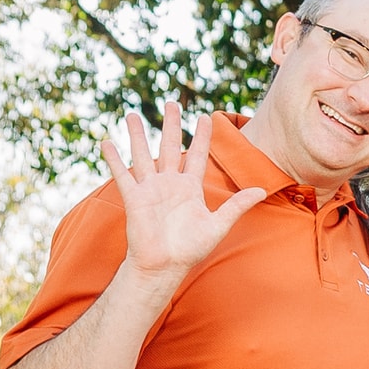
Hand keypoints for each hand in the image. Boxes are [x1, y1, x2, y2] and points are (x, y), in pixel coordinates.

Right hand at [104, 104, 265, 284]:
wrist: (165, 266)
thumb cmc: (191, 249)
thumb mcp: (219, 224)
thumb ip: (237, 205)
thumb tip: (262, 190)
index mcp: (190, 188)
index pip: (196, 155)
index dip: (201, 136)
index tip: (206, 116)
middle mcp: (169, 184)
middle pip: (169, 146)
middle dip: (170, 124)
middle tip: (171, 102)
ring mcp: (150, 189)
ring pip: (142, 155)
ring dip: (137, 135)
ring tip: (131, 114)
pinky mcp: (134, 199)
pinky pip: (123, 175)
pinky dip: (114, 160)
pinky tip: (106, 142)